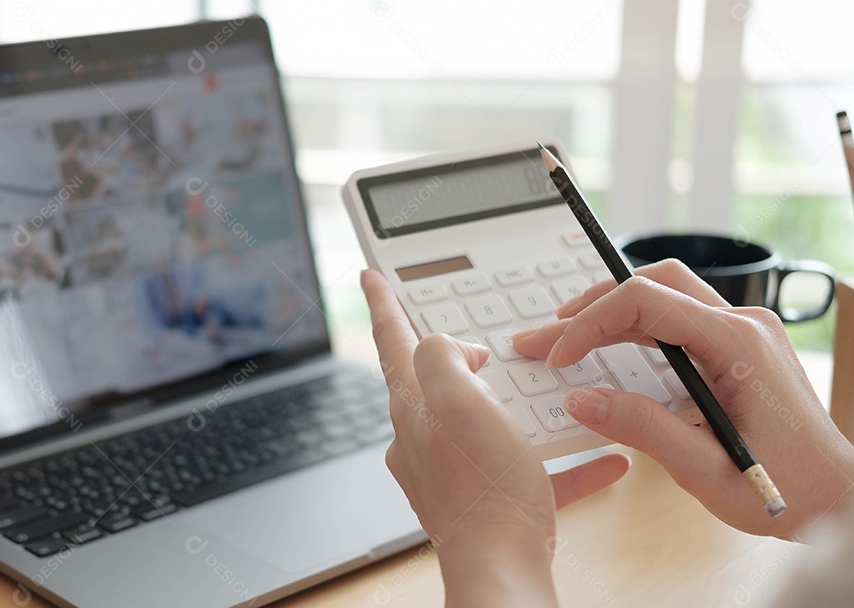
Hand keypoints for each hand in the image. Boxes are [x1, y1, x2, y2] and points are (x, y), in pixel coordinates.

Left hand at [361, 269, 629, 606]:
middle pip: (432, 380)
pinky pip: (528, 471)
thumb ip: (441, 356)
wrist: (503, 568)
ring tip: (548, 392)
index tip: (371, 276)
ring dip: (518, 406)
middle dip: (453, 353)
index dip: (382, 301)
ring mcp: (452, 472)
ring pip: (485, 424)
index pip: (391, 339)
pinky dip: (559, 461)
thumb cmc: (483, 488)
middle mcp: (423, 438)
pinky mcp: (487, 501)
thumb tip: (451, 349)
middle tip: (467, 332)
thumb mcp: (459, 400)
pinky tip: (600, 457)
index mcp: (413, 406)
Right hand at [512, 259, 853, 538]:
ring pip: (663, 296)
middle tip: (547, 336)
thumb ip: (640, 428)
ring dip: (611, 311)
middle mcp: (743, 326)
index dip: (591, 323)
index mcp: (738, 345)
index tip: (557, 356)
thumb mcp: (702, 468)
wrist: (833, 498)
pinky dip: (635, 329)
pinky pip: (677, 320)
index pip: (646, 301)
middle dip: (592, 305)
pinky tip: (608, 351)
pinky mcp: (737, 348)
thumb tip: (580, 399)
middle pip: (653, 285)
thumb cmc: (782, 488)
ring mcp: (743, 333)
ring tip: (566, 338)